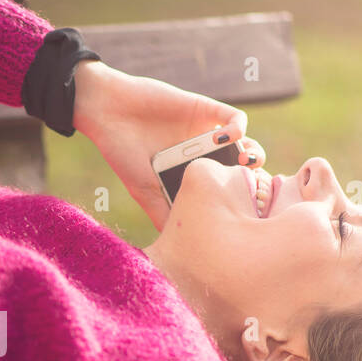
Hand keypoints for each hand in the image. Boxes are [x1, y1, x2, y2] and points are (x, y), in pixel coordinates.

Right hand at [72, 61, 264, 230]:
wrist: (108, 113)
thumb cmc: (122, 153)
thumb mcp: (144, 191)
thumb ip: (164, 214)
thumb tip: (182, 249)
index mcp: (188, 178)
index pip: (221, 192)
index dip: (236, 200)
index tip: (243, 209)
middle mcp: (200, 157)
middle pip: (240, 170)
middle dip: (251, 179)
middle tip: (249, 186)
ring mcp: (205, 134)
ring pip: (245, 146)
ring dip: (252, 154)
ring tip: (244, 161)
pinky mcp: (205, 111)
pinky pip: (235, 119)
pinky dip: (239, 128)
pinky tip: (230, 138)